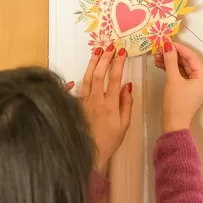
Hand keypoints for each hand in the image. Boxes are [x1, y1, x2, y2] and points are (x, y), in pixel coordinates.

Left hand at [79, 45, 133, 173]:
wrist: (89, 156)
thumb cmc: (108, 141)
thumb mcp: (124, 125)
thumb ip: (127, 104)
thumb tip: (128, 85)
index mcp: (110, 105)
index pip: (115, 78)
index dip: (118, 63)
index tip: (122, 51)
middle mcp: (95, 101)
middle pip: (99, 74)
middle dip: (105, 58)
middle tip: (110, 46)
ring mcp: (83, 103)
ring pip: (86, 78)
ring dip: (92, 63)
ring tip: (97, 51)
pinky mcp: (74, 107)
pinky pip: (74, 91)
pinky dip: (74, 81)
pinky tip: (76, 75)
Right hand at [154, 40, 202, 131]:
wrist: (173, 125)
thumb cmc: (176, 103)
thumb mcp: (173, 80)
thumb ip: (170, 61)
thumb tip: (167, 45)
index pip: (192, 57)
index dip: (179, 48)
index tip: (167, 42)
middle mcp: (202, 79)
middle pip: (187, 61)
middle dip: (173, 55)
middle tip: (160, 49)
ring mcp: (195, 85)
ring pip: (183, 68)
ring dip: (170, 62)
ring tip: (157, 57)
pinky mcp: (188, 89)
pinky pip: (181, 74)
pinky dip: (171, 69)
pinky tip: (160, 64)